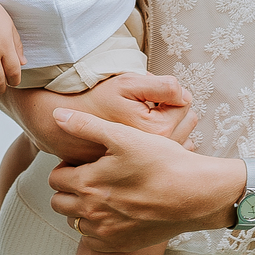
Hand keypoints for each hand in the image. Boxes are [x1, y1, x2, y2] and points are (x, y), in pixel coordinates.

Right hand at [1, 71, 196, 161]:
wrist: (67, 128)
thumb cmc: (97, 102)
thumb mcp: (128, 84)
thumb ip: (162, 87)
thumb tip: (185, 96)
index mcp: (158, 130)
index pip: (186, 105)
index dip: (169, 95)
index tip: (150, 96)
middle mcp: (157, 152)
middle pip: (187, 122)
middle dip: (173, 111)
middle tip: (149, 107)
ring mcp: (152, 163)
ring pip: (182, 137)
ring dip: (171, 127)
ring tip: (146, 121)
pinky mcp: (144, 170)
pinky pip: (171, 150)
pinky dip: (165, 143)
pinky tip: (147, 137)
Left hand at [48, 108, 244, 251]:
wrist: (196, 194)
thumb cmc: (162, 161)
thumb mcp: (123, 136)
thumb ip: (86, 126)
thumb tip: (57, 116)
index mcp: (86, 184)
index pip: (55, 179)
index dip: (67, 168)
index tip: (86, 163)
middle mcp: (90, 212)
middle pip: (59, 203)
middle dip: (69, 190)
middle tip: (91, 179)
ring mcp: (105, 232)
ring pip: (75, 223)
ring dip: (80, 210)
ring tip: (103, 195)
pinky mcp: (120, 245)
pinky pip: (93, 241)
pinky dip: (97, 229)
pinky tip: (113, 214)